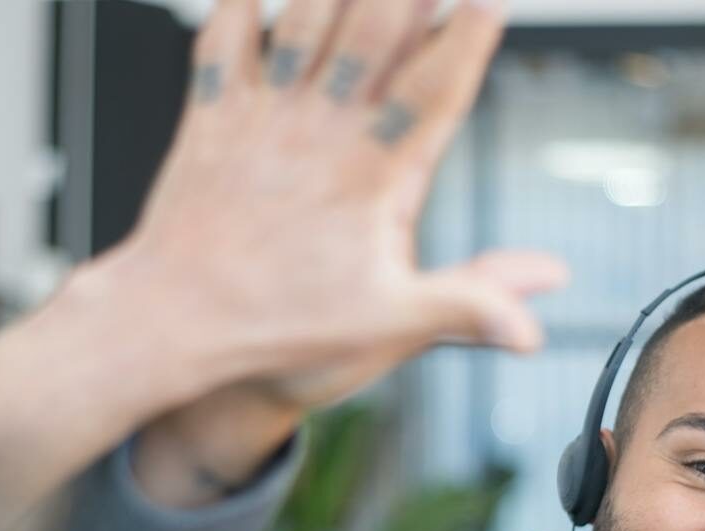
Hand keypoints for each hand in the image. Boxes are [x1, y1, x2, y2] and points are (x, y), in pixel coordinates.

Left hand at [94, 0, 568, 410]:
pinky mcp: (213, 119)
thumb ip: (465, 307)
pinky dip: (239, 6)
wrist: (173, 322)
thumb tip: (532, 324)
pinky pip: (224, 42)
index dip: (467, 38)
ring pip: (305, 20)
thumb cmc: (275, 324)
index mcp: (369, 177)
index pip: (434, 91)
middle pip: (374, 32)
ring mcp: (263, 119)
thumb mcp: (385, 324)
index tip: (488, 0)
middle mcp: (318, 135)